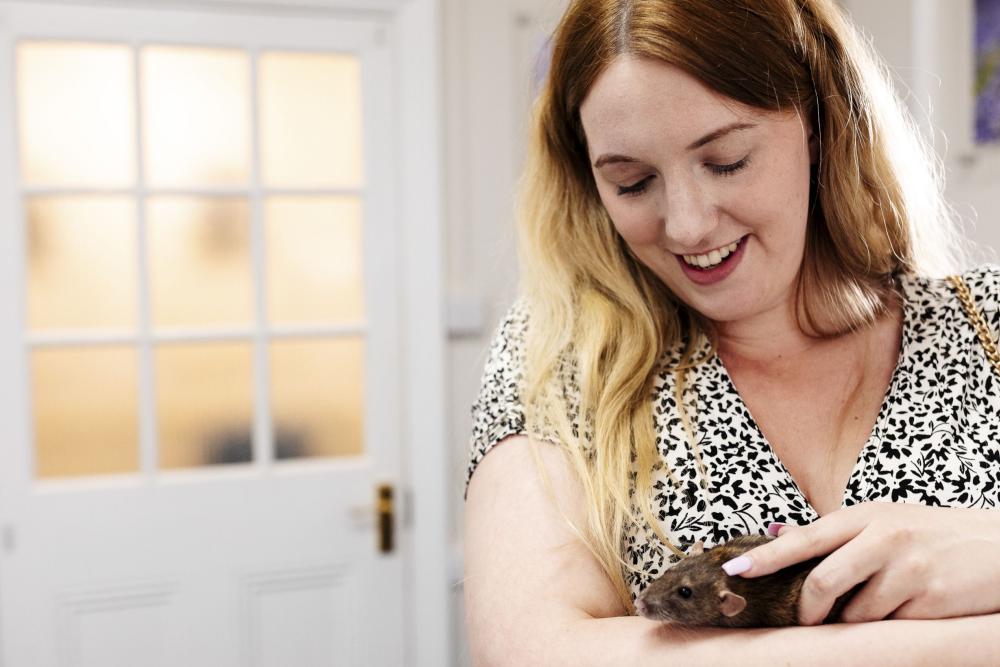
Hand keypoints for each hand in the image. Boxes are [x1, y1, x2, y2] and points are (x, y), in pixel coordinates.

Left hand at [721, 502, 999, 624]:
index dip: (767, 557)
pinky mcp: (932, 600)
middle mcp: (885, 537)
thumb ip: (834, 532)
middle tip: (808, 619)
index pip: (805, 538)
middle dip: (808, 609)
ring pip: (857, 613)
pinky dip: (890, 625)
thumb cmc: (932, 535)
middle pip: (823, 582)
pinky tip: (909, 607)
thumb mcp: (884, 520)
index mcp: (865, 515)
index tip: (736, 572)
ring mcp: (909, 569)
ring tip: (882, 602)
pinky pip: (891, 626)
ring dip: (857, 619)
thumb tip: (776, 533)